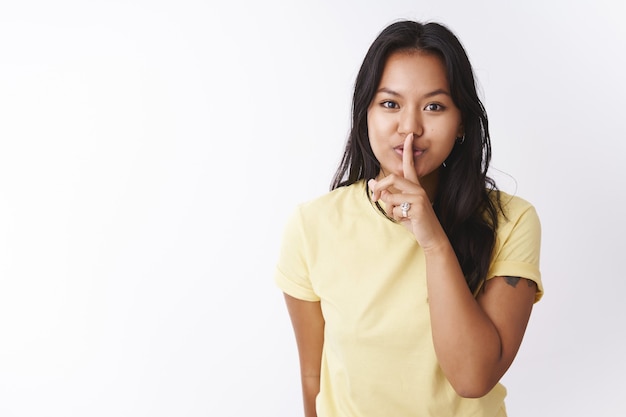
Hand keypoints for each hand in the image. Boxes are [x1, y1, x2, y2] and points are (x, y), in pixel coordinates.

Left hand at [368, 133, 446, 249]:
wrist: (431, 236)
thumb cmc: (415, 221)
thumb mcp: (398, 206)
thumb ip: (387, 194)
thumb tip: (371, 182)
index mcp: (414, 186)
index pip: (410, 165)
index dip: (408, 150)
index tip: (409, 136)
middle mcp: (417, 189)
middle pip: (392, 178)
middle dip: (379, 187)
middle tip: (374, 197)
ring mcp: (419, 197)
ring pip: (391, 197)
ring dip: (389, 209)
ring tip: (399, 215)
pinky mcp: (418, 208)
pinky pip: (396, 210)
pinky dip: (396, 217)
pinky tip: (407, 220)